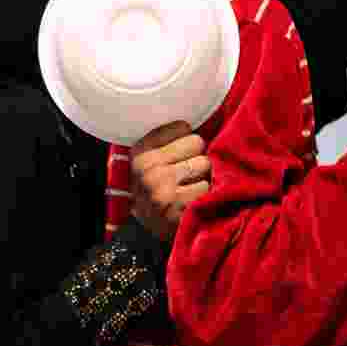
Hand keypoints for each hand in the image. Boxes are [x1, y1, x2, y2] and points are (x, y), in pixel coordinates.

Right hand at [129, 121, 210, 241]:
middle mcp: (147, 168)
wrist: (148, 231)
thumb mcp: (151, 162)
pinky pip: (207, 187)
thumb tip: (201, 114)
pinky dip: (205, 195)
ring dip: (203, 176)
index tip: (179, 154)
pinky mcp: (178, 206)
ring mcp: (162, 188)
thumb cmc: (157, 189)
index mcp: (140, 151)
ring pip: (204, 163)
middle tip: (187, 173)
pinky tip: (193, 201)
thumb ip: (167, 140)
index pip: (182, 126)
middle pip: (196, 142)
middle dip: (197, 157)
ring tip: (189, 187)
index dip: (186, 140)